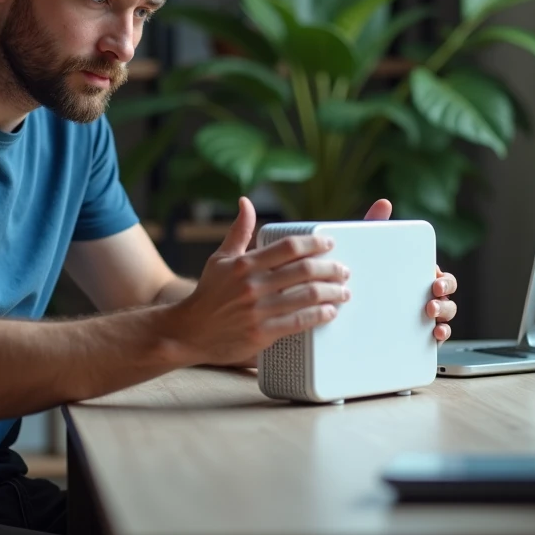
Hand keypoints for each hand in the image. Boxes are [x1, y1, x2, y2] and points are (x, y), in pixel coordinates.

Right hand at [168, 197, 350, 366]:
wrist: (190, 332)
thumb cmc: (208, 294)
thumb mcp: (219, 259)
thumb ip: (238, 231)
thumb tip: (246, 202)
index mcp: (245, 263)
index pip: (288, 247)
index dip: (314, 244)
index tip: (329, 244)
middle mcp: (253, 284)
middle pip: (304, 270)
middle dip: (330, 269)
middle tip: (343, 271)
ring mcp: (259, 310)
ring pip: (307, 296)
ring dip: (332, 293)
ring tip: (343, 292)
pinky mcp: (262, 333)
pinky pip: (299, 322)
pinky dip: (319, 316)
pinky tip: (329, 312)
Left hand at [362, 198, 458, 342]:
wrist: (342, 307)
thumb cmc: (362, 276)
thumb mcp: (366, 252)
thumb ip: (376, 226)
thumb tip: (385, 202)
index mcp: (416, 276)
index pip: (438, 275)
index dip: (442, 278)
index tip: (433, 279)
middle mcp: (423, 295)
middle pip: (447, 293)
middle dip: (446, 292)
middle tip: (433, 294)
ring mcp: (423, 317)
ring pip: (447, 313)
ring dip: (445, 312)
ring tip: (431, 313)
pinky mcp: (418, 336)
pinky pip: (438, 336)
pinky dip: (442, 334)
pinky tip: (435, 334)